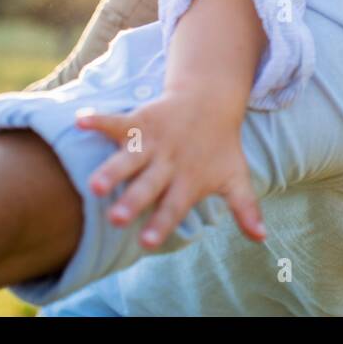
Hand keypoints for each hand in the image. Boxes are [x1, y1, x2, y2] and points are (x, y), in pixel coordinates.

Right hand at [75, 91, 266, 248]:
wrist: (211, 101)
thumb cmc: (220, 148)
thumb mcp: (236, 177)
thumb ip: (245, 208)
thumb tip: (262, 238)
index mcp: (188, 181)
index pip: (174, 207)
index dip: (162, 224)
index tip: (146, 242)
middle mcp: (167, 163)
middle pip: (147, 186)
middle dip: (132, 202)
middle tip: (116, 219)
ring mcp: (152, 142)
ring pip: (128, 159)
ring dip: (112, 169)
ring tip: (94, 185)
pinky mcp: (139, 121)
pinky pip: (116, 122)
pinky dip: (98, 120)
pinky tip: (80, 120)